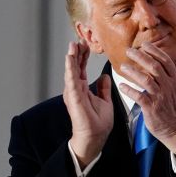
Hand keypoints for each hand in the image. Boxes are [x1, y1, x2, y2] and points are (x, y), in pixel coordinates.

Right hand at [63, 40, 114, 165]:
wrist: (95, 136)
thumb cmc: (98, 123)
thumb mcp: (105, 101)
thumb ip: (103, 89)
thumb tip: (104, 77)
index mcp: (83, 89)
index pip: (81, 69)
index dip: (83, 57)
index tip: (85, 45)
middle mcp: (76, 89)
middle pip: (75, 67)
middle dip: (76, 53)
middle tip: (78, 40)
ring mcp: (73, 93)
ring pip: (71, 70)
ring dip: (71, 57)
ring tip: (73, 45)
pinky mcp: (73, 97)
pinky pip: (71, 80)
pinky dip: (70, 68)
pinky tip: (70, 58)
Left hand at [117, 42, 175, 152]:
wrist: (175, 127)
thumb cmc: (171, 107)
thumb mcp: (174, 88)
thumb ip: (166, 76)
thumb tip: (154, 62)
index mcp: (174, 80)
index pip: (165, 61)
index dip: (154, 51)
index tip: (144, 45)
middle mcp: (168, 86)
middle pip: (154, 67)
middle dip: (140, 57)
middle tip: (129, 51)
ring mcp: (160, 97)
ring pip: (146, 80)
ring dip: (133, 72)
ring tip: (122, 67)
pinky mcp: (152, 108)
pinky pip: (139, 96)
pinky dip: (129, 90)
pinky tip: (121, 86)